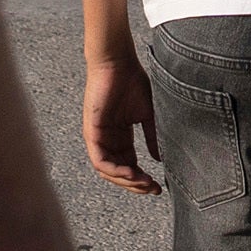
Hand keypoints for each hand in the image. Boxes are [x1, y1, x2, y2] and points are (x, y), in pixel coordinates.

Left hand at [83, 48, 163, 196]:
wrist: (118, 62)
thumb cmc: (132, 82)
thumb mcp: (148, 115)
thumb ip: (153, 137)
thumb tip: (160, 160)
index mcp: (120, 136)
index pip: (129, 166)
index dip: (143, 179)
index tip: (159, 186)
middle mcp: (107, 139)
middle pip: (118, 173)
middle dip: (135, 184)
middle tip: (152, 188)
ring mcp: (97, 137)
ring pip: (107, 171)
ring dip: (125, 181)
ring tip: (143, 183)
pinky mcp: (91, 132)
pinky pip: (99, 160)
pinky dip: (114, 170)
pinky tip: (131, 173)